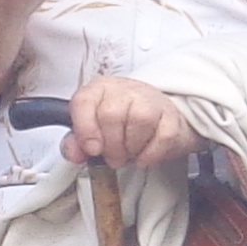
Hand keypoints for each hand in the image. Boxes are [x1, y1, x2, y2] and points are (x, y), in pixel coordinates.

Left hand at [67, 73, 193, 172]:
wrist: (159, 119)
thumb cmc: (123, 124)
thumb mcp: (94, 130)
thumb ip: (76, 142)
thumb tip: (74, 153)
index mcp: (100, 89)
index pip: (84, 101)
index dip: (85, 128)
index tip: (92, 149)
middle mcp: (125, 89)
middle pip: (111, 115)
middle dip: (111, 145)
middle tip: (113, 156)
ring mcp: (151, 99)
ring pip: (138, 121)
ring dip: (131, 148)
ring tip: (129, 153)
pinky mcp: (172, 115)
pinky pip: (162, 137)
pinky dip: (150, 154)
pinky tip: (144, 155)